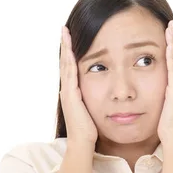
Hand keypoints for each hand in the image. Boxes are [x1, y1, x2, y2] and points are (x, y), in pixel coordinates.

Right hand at [60, 25, 97, 144]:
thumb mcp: (94, 110)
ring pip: (65, 64)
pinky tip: (70, 49)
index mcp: (73, 92)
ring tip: (65, 31)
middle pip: (66, 62)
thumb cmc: (91, 130)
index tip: (72, 38)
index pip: (72, 67)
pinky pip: (69, 73)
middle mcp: (68, 89)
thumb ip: (96, 101)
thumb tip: (107, 95)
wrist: (82, 143)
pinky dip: (69, 59)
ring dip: (65, 47)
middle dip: (66, 45)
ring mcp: (67, 91)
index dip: (71, 53)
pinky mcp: (70, 95)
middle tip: (64, 28)